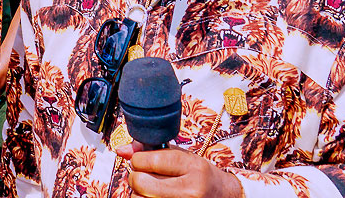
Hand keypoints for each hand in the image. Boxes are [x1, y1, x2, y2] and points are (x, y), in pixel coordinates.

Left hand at [115, 143, 241, 197]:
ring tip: (152, 188)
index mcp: (192, 167)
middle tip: (145, 176)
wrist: (223, 196)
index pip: (149, 160)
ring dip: (139, 192)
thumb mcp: (182, 156)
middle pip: (140, 182)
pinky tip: (155, 196)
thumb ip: (151, 151)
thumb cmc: (199, 174)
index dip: (138, 159)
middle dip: (136, 177)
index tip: (142, 161)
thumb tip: (121, 150)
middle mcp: (190, 190)